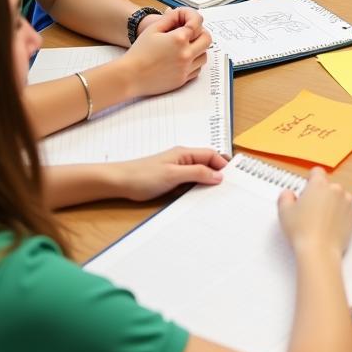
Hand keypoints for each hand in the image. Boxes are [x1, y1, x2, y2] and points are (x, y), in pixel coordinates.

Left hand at [112, 147, 227, 200]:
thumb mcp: (174, 174)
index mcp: (185, 153)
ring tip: (216, 196)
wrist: (118, 182)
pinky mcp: (171, 181)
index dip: (223, 165)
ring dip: (207, 184)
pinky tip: (198, 199)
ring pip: (199, 175)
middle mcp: (183, 160)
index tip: (234, 178)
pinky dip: (196, 190)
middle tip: (228, 189)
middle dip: (218, 175)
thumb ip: (197, 173)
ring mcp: (177, 170)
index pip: (212, 155)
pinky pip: (189, 184)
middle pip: (207, 165)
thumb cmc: (143, 175)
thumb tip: (218, 175)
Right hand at [121, 7, 211, 95]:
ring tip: (187, 45)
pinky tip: (183, 58)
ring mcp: (186, 68)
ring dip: (199, 48)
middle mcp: (186, 54)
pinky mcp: (183, 79)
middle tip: (191, 32)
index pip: (196, 23)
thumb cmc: (138, 52)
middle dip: (200, 32)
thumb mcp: (152, 29)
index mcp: (178, 39)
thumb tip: (181, 14)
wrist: (130, 76)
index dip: (191, 16)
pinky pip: (198, 69)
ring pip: (204, 55)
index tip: (186, 17)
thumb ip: (170, 19)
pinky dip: (194, 62)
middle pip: (207, 39)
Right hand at [278, 167, 351, 257]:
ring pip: (339, 198)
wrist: (320, 250)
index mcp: (319, 185)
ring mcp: (347, 202)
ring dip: (332, 204)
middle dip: (321, 195)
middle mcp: (336, 190)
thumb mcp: (284, 211)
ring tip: (321, 220)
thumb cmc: (302, 231)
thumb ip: (285, 197)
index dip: (311, 179)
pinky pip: (346, 210)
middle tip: (310, 210)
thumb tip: (289, 194)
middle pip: (328, 186)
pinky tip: (330, 226)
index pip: (317, 172)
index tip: (307, 188)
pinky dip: (340, 215)